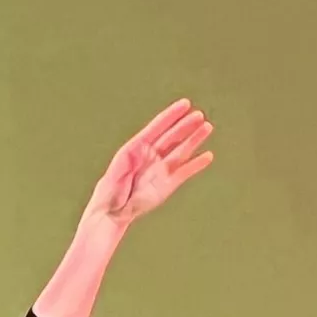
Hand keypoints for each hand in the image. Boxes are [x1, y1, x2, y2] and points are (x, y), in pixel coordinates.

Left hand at [85, 99, 215, 233]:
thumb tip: (138, 151)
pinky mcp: (168, 184)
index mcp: (136, 148)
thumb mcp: (114, 173)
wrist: (113, 212)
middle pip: (172, 136)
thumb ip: (127, 162)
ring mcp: (161, 169)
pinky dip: (196, 164)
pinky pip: (185, 171)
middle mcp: (151, 155)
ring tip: (207, 127)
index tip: (185, 104)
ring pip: (181, 150)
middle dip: (185, 125)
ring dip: (194, 139)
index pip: (157, 127)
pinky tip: (207, 156)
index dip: (171, 115)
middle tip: (199, 115)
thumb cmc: (109, 191)